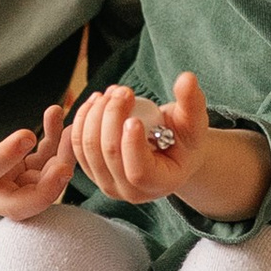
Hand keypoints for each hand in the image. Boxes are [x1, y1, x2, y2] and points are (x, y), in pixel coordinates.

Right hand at [0, 37, 75, 219]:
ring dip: (57, 170)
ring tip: (70, 130)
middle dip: (44, 193)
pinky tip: (57, 121)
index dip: (6, 157)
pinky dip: (52, 154)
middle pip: (14, 205)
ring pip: (33, 193)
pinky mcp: (10, 178)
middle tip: (64, 167)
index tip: (27, 134)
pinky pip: (37, 174)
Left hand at [70, 71, 270, 219]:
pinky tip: (97, 100)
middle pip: (109, 154)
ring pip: (88, 147)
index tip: (133, 118)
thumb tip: (187, 79)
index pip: (138, 171)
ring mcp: (107, 183)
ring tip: (112, 92)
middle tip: (123, 90)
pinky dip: (83, 118)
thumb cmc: (184, 137)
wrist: (169, 148)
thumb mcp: (194, 121)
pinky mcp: (91, 170)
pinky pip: (76, 145)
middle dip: (112, 116)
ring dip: (95, 113)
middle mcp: (130, 191)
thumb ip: (192, 102)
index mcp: (160, 184)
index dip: (132, 145)